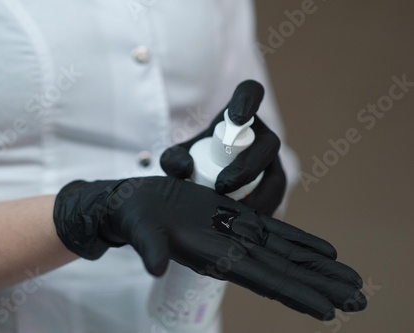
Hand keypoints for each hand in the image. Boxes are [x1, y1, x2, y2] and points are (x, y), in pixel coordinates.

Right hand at [53, 176, 365, 319]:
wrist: (134, 205)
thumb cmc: (134, 218)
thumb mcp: (139, 230)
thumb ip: (149, 247)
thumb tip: (156, 266)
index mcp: (214, 257)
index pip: (262, 280)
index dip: (295, 293)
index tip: (329, 310)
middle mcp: (232, 252)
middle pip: (285, 272)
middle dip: (321, 285)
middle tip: (360, 299)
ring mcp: (236, 236)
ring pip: (286, 254)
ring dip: (319, 267)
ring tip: (351, 279)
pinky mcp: (236, 219)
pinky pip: (275, 231)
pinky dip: (301, 241)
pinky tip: (323, 249)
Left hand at [160, 80, 285, 214]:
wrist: (205, 183)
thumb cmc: (194, 160)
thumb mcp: (179, 157)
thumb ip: (173, 158)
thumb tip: (185, 169)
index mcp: (237, 116)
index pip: (250, 94)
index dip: (248, 101)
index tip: (234, 118)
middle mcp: (260, 135)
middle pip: (268, 144)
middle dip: (247, 167)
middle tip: (221, 186)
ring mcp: (272, 161)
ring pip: (276, 175)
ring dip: (256, 195)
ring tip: (230, 210)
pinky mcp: (276, 185)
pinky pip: (276, 198)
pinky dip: (259, 211)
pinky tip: (241, 221)